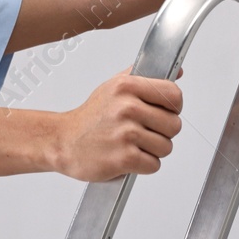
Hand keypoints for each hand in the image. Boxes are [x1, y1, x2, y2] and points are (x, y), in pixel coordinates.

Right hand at [52, 69, 182, 180]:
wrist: (62, 141)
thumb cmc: (90, 117)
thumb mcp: (113, 87)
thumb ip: (144, 77)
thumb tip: (177, 72)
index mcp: (126, 86)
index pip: (174, 95)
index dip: (173, 107)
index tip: (164, 112)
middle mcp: (127, 107)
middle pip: (174, 125)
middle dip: (163, 133)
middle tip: (143, 133)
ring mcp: (125, 133)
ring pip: (166, 147)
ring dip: (153, 151)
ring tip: (133, 145)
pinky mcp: (123, 158)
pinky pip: (154, 165)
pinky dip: (143, 166)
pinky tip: (128, 157)